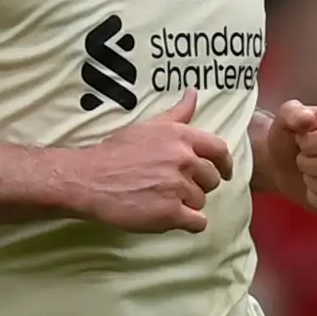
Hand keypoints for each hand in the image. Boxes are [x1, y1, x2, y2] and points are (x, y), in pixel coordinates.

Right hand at [73, 92, 228, 233]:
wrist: (91, 179)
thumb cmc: (117, 152)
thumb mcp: (149, 126)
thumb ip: (177, 113)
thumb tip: (193, 92)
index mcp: (181, 137)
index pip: (220, 150)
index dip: (224, 164)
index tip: (224, 173)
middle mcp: (183, 160)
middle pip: (212, 179)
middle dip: (198, 185)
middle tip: (174, 186)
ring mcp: (178, 187)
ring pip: (201, 201)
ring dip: (187, 204)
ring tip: (161, 198)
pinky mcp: (171, 213)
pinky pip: (197, 223)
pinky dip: (187, 223)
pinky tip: (169, 216)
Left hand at [265, 98, 316, 212]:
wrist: (288, 165)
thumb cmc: (289, 138)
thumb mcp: (284, 120)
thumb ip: (291, 114)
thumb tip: (306, 118)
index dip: (308, 146)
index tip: (302, 141)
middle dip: (306, 165)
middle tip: (304, 158)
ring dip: (310, 182)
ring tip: (310, 172)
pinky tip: (316, 188)